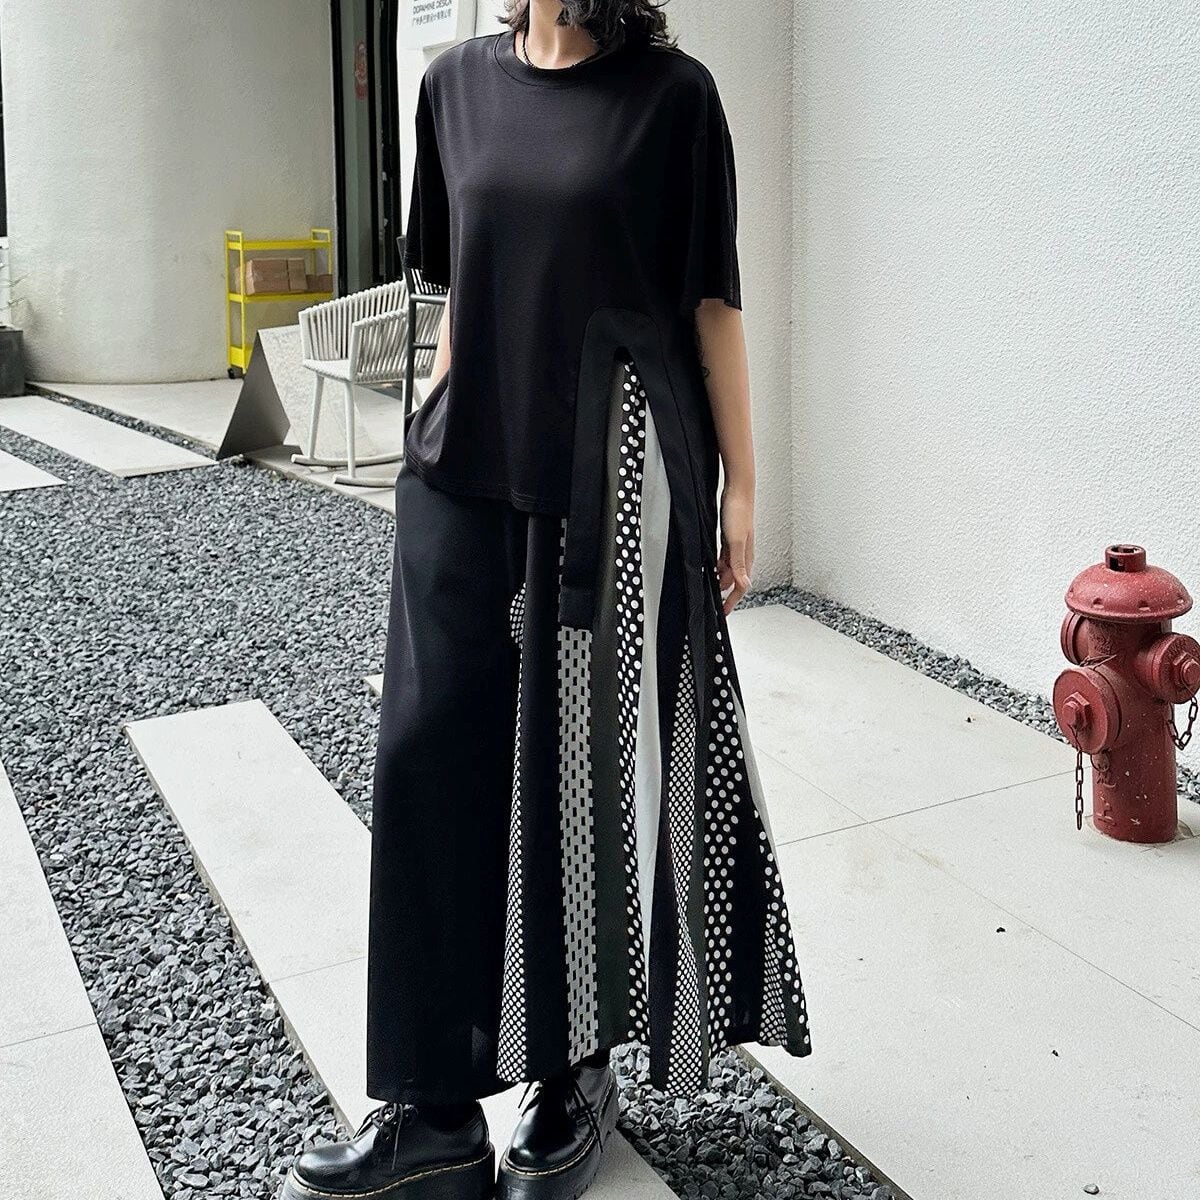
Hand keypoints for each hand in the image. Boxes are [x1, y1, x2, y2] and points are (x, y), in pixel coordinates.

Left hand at [717, 485, 754, 615]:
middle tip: (712, 604)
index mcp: (746, 558)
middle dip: (724, 593)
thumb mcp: (735, 542)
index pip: (740, 587)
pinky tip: (709, 567)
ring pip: (727, 571)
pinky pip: (723, 559)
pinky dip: (717, 567)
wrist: (738, 491)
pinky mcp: (729, 539)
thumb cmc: (738, 513)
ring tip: (707, 588)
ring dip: (719, 580)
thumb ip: (738, 565)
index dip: (732, 602)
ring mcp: (736, 547)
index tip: (723, 613)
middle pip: (733, 581)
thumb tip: (744, 585)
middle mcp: (742, 555)